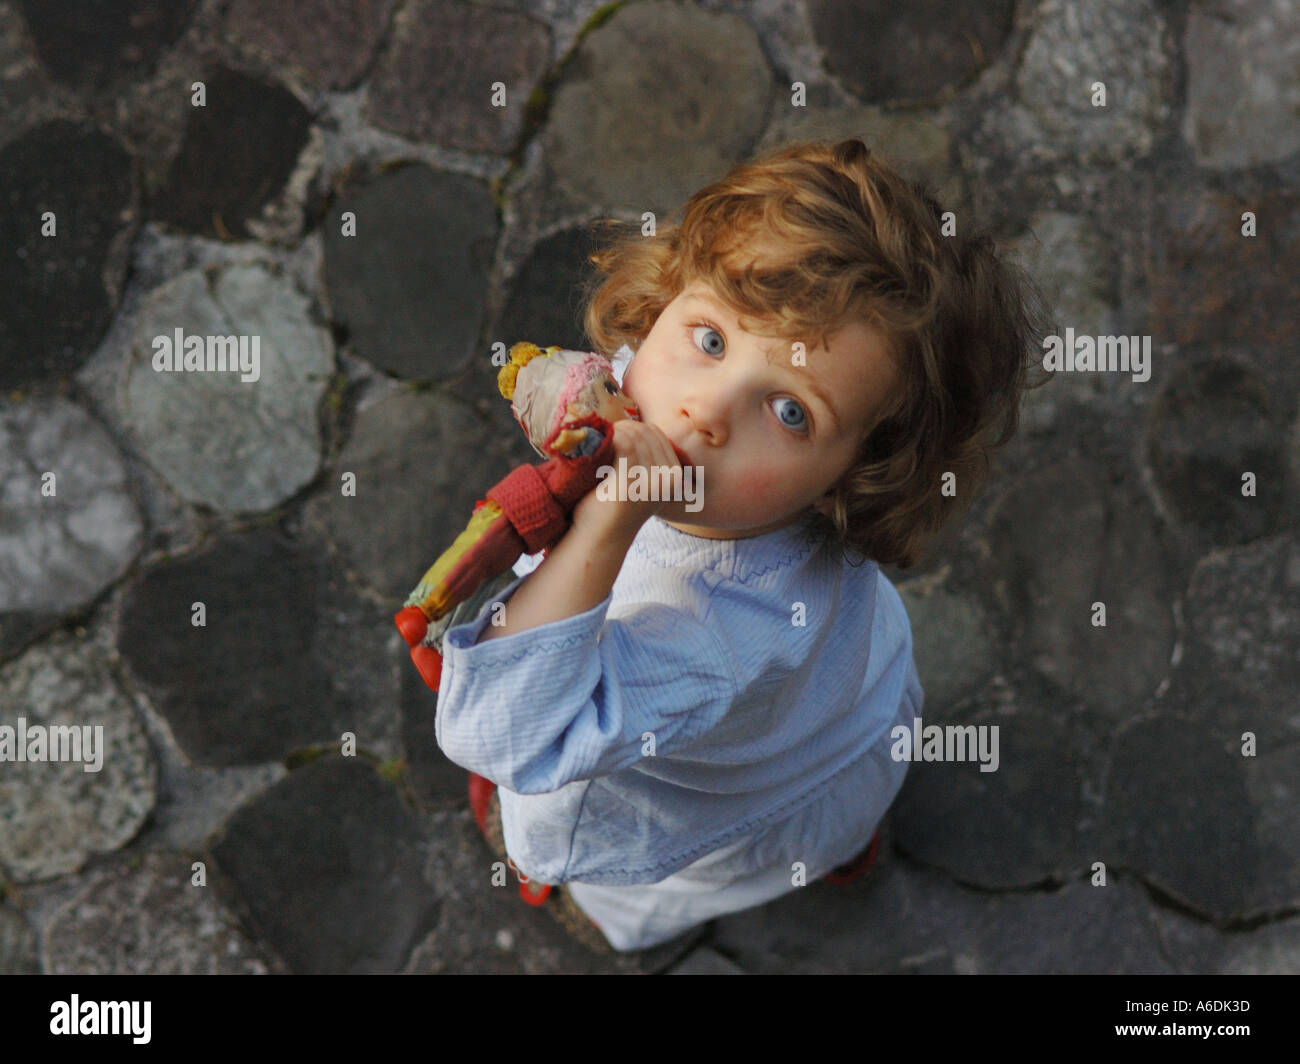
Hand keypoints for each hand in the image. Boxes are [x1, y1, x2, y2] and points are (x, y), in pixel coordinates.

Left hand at [571, 418, 683, 537]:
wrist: (598, 537)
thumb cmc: (614, 506)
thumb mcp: (640, 483)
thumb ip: (648, 461)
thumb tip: (642, 429)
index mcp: (675, 478)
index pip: (658, 436)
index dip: (635, 427)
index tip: (616, 432)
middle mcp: (670, 480)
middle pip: (647, 433)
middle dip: (624, 427)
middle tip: (605, 435)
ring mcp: (652, 481)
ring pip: (636, 436)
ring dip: (616, 432)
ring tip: (601, 441)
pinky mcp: (632, 481)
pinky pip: (625, 444)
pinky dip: (611, 439)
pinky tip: (600, 446)